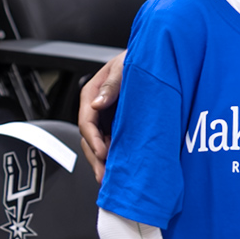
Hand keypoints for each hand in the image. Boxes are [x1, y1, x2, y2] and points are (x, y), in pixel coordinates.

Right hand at [77, 53, 124, 173]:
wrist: (152, 60)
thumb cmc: (135, 60)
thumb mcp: (122, 68)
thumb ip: (111, 85)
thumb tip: (97, 103)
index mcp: (91, 94)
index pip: (86, 121)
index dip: (93, 139)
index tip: (103, 152)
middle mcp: (95, 108)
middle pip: (89, 138)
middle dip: (95, 158)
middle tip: (103, 175)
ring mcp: (105, 118)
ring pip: (98, 144)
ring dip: (102, 161)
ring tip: (109, 178)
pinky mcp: (116, 125)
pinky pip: (110, 143)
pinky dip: (112, 157)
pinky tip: (117, 168)